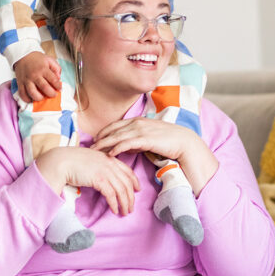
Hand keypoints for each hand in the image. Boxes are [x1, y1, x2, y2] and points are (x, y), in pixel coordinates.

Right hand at [13, 51, 61, 102]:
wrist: (22, 56)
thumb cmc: (37, 59)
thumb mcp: (49, 60)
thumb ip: (56, 68)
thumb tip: (59, 79)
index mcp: (43, 69)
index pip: (53, 80)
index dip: (58, 86)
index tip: (60, 89)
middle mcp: (35, 75)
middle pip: (44, 88)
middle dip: (51, 94)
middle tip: (53, 95)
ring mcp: (26, 80)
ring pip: (33, 93)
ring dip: (39, 98)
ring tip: (42, 97)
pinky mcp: (20, 83)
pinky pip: (22, 94)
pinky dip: (27, 99)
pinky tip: (32, 99)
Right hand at [35, 146, 140, 215]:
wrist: (61, 161)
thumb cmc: (72, 161)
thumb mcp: (91, 160)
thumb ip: (100, 166)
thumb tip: (103, 177)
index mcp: (109, 158)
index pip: (127, 171)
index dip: (134, 181)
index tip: (137, 190)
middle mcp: (110, 164)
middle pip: (127, 182)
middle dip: (131, 197)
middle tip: (131, 207)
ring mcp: (105, 171)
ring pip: (121, 190)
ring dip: (124, 203)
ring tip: (124, 212)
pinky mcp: (99, 179)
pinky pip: (111, 194)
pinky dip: (114, 204)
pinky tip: (114, 210)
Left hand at [91, 118, 217, 194]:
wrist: (185, 143)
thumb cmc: (169, 142)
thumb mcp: (149, 139)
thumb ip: (136, 141)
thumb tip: (125, 148)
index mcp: (139, 121)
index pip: (116, 125)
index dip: (104, 132)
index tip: (95, 139)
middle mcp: (138, 123)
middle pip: (113, 130)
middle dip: (100, 138)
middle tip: (89, 146)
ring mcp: (142, 130)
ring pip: (118, 136)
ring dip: (104, 143)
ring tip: (95, 151)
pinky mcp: (146, 139)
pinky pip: (127, 143)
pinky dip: (117, 147)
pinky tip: (110, 154)